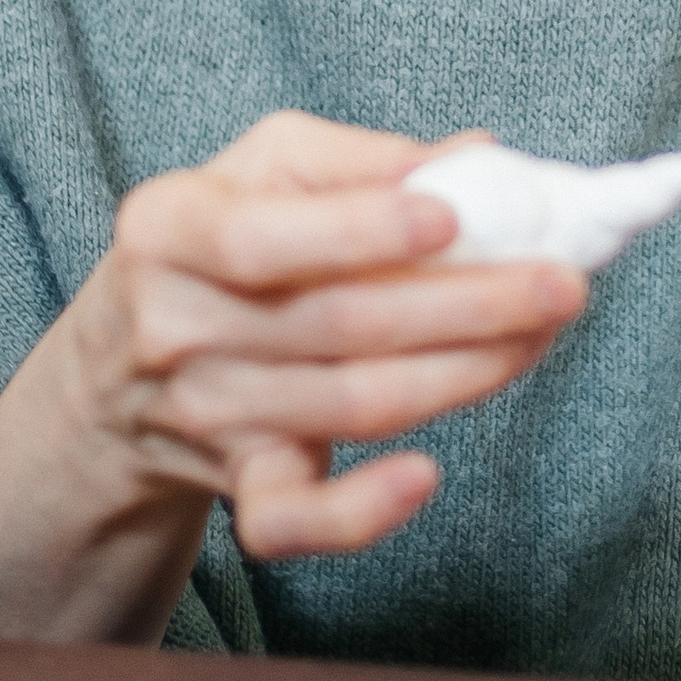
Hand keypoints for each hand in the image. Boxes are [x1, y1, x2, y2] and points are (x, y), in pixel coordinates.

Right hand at [0, 112, 586, 639]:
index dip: (359, 229)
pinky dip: (362, 512)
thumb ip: (360, 161)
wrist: (119, 368)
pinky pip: (293, 521)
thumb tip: (478, 159)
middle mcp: (175, 324)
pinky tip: (427, 475)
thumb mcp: (260, 172)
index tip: (454, 217)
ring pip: (350, 404)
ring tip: (541, 332)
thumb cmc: (219, 242)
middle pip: (335, 324)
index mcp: (168, 228)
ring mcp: (205, 413)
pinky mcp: (236, 484)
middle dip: (465, 304)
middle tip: (561, 282)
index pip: (260, 236)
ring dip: (465, 372)